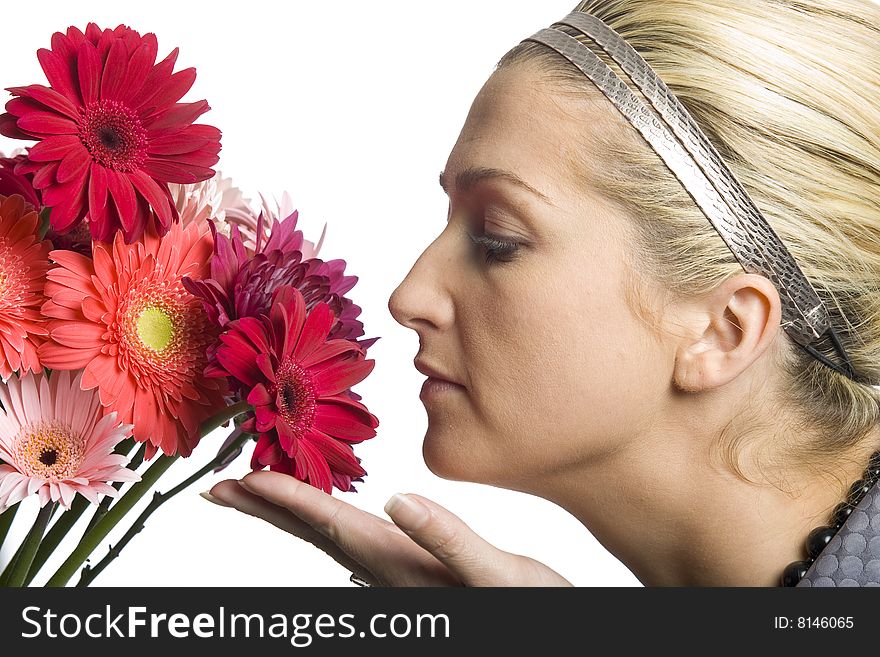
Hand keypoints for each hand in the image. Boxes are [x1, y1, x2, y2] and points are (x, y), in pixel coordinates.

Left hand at [205, 471, 572, 586]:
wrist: (545, 625)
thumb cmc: (528, 605)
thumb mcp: (496, 574)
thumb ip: (449, 540)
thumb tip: (400, 502)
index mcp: (402, 564)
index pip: (332, 525)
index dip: (287, 499)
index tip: (244, 480)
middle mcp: (390, 572)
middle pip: (314, 535)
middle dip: (266, 510)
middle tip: (218, 490)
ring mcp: (397, 577)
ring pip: (329, 539)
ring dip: (289, 514)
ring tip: (257, 495)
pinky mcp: (412, 575)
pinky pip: (354, 544)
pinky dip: (327, 524)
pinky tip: (326, 525)